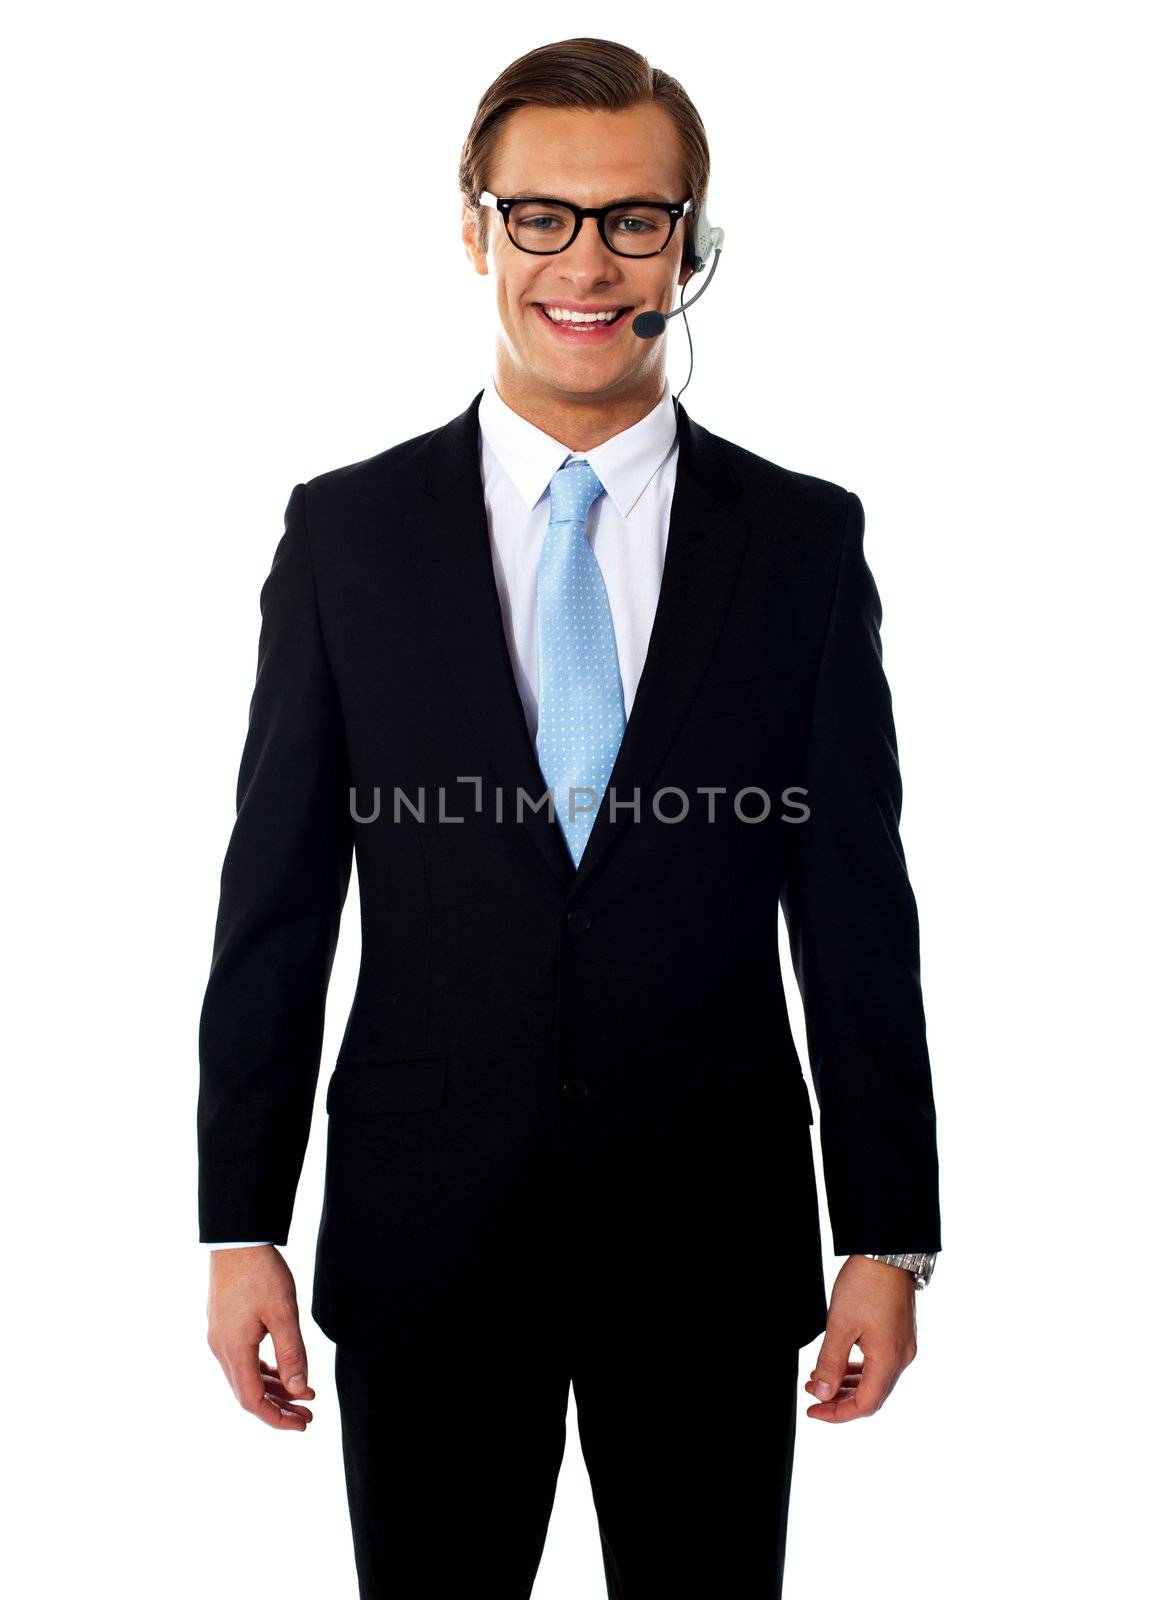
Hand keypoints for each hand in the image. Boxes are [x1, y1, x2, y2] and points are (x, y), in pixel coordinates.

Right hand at [206, 1245, 315, 1429]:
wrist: (237, 1238)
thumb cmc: (261, 1272)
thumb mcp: (284, 1312)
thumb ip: (292, 1353)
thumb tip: (298, 1389)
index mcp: (233, 1349)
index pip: (252, 1401)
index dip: (277, 1418)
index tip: (302, 1425)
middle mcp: (220, 1348)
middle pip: (247, 1392)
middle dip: (279, 1407)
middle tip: (308, 1415)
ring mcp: (219, 1336)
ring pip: (245, 1376)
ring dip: (273, 1388)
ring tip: (304, 1393)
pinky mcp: (223, 1325)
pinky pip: (243, 1359)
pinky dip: (264, 1370)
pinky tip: (284, 1370)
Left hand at [803, 1255, 917, 1422]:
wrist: (887, 1252)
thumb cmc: (865, 1284)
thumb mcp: (840, 1324)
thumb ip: (830, 1362)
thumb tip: (823, 1394)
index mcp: (889, 1360)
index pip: (865, 1405)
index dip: (837, 1413)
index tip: (813, 1410)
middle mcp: (901, 1357)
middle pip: (871, 1396)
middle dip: (840, 1400)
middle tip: (813, 1395)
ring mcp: (903, 1346)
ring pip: (876, 1380)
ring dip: (848, 1384)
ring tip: (821, 1380)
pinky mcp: (899, 1334)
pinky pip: (880, 1363)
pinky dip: (859, 1369)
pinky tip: (841, 1363)